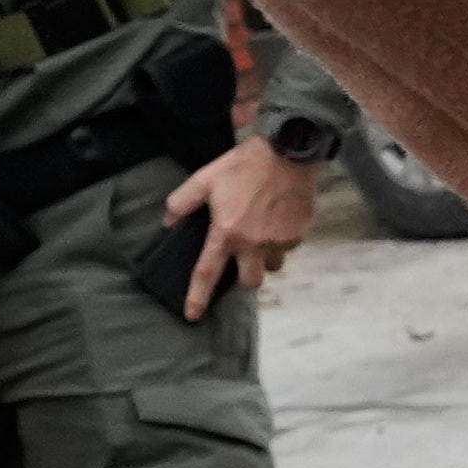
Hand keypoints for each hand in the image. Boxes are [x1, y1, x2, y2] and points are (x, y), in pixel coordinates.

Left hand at [162, 140, 319, 316]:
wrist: (289, 151)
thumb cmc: (244, 164)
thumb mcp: (205, 178)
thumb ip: (182, 202)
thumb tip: (168, 222)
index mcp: (227, 233)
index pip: (208, 273)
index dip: (197, 297)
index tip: (192, 316)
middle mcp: (253, 244)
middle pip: (249, 282)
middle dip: (244, 278)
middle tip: (241, 261)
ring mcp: (280, 241)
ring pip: (272, 266)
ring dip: (265, 258)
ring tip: (262, 237)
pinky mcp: (300, 234)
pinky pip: (288, 247)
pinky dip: (281, 240)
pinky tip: (278, 221)